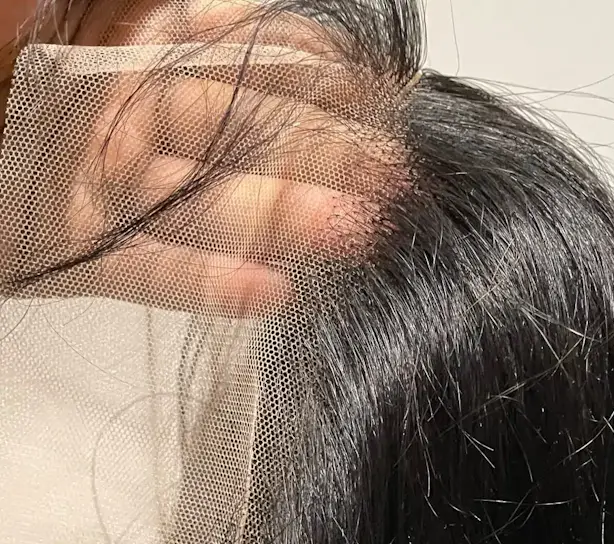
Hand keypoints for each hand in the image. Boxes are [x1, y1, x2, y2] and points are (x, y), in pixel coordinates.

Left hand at [4, 0, 407, 313]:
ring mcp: (99, 179)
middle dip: (319, 153)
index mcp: (117, 29)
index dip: (307, 67)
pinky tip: (273, 296)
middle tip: (393, 179)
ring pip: (209, 201)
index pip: (235, 44)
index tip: (374, 91)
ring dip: (286, 219)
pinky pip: (150, 270)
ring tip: (358, 237)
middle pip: (241, 130)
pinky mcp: (71, 246)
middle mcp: (118, 102)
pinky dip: (208, 285)